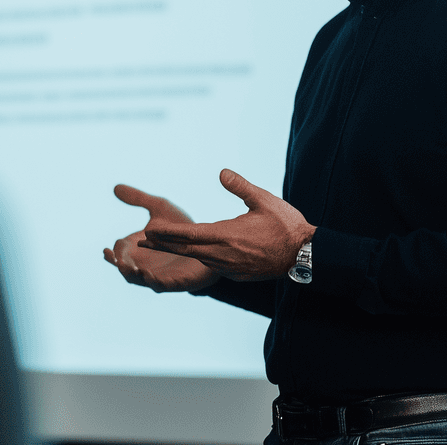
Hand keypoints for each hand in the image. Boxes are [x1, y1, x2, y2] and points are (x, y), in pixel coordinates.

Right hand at [103, 184, 221, 292]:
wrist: (209, 241)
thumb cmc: (182, 227)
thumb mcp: (160, 208)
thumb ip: (139, 199)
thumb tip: (115, 187)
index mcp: (137, 248)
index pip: (120, 251)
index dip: (113, 253)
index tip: (107, 251)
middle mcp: (144, 263)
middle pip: (126, 268)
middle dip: (121, 266)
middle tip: (118, 261)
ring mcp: (158, 274)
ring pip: (141, 279)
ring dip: (135, 276)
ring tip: (134, 269)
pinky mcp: (175, 282)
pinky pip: (162, 285)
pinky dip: (155, 282)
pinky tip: (151, 276)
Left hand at [139, 169, 314, 280]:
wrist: (305, 255)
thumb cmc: (286, 225)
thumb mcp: (263, 200)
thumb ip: (240, 186)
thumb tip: (221, 172)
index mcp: (227, 235)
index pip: (189, 234)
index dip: (167, 233)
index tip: (148, 229)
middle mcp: (223, 254)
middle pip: (186, 250)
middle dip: (163, 244)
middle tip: (142, 239)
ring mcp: (230, 267)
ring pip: (198, 258)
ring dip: (178, 251)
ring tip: (160, 245)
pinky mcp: (237, 274)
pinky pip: (212, 265)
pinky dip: (198, 258)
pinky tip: (193, 253)